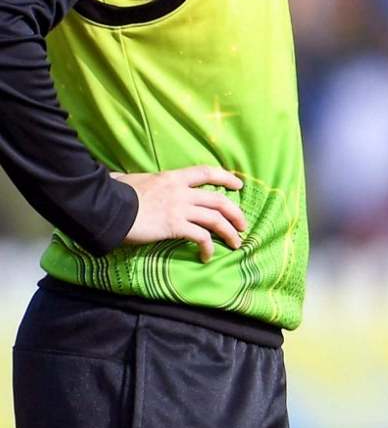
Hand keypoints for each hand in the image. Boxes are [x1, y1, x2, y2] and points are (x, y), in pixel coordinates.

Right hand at [114, 166, 245, 262]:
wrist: (105, 207)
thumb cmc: (113, 194)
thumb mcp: (128, 180)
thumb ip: (136, 181)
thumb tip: (119, 178)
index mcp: (172, 177)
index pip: (205, 172)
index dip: (225, 178)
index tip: (238, 184)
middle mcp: (180, 191)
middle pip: (219, 200)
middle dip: (236, 213)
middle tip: (242, 225)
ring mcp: (179, 209)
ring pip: (216, 219)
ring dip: (230, 233)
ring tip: (235, 243)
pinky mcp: (175, 226)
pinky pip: (201, 237)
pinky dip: (208, 248)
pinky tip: (207, 256)